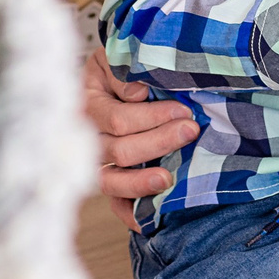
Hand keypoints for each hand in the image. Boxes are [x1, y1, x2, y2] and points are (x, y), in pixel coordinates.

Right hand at [80, 50, 195, 229]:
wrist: (117, 75)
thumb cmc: (122, 66)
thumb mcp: (119, 58)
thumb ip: (125, 74)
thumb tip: (137, 94)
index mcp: (88, 104)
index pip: (117, 120)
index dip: (151, 118)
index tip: (183, 112)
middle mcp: (88, 137)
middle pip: (118, 151)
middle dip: (157, 142)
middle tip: (190, 132)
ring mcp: (98, 162)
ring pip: (111, 181)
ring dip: (141, 182)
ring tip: (168, 180)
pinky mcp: (111, 181)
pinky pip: (115, 203)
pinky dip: (130, 213)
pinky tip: (148, 220)